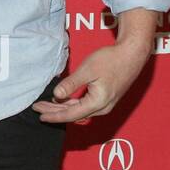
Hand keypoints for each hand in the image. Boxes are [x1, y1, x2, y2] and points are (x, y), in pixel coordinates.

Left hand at [32, 40, 151, 124]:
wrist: (132, 54)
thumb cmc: (111, 60)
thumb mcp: (87, 70)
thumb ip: (71, 84)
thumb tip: (56, 95)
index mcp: (98, 103)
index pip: (71, 114)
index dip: (54, 115)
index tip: (40, 115)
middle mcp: (103, 108)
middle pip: (74, 114)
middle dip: (55, 112)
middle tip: (37, 108)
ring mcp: (105, 104)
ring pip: (79, 110)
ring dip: (62, 108)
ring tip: (45, 104)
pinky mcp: (106, 98)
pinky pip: (85, 105)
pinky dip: (72, 104)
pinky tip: (62, 99)